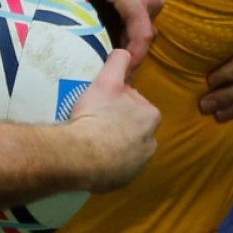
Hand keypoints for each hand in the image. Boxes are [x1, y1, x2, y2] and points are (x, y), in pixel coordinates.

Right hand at [69, 49, 160, 192]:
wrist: (81, 155)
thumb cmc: (96, 115)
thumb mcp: (107, 81)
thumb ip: (119, 62)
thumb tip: (124, 51)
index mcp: (151, 117)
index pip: (137, 104)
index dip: (119, 102)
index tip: (103, 104)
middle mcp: (151, 143)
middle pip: (133, 127)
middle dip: (119, 124)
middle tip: (96, 121)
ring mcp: (138, 165)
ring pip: (126, 149)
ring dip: (114, 145)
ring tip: (93, 140)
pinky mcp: (124, 181)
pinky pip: (117, 168)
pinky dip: (108, 163)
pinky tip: (93, 156)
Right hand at [73, 0, 162, 70]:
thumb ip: (110, 2)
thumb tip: (98, 23)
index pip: (144, 29)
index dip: (132, 48)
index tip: (118, 65)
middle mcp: (154, 0)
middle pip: (144, 36)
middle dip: (132, 56)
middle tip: (115, 75)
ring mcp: (148, 2)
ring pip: (143, 39)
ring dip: (132, 60)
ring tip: (116, 77)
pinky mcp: (136, 3)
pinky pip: (139, 36)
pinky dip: (134, 52)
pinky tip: (122, 65)